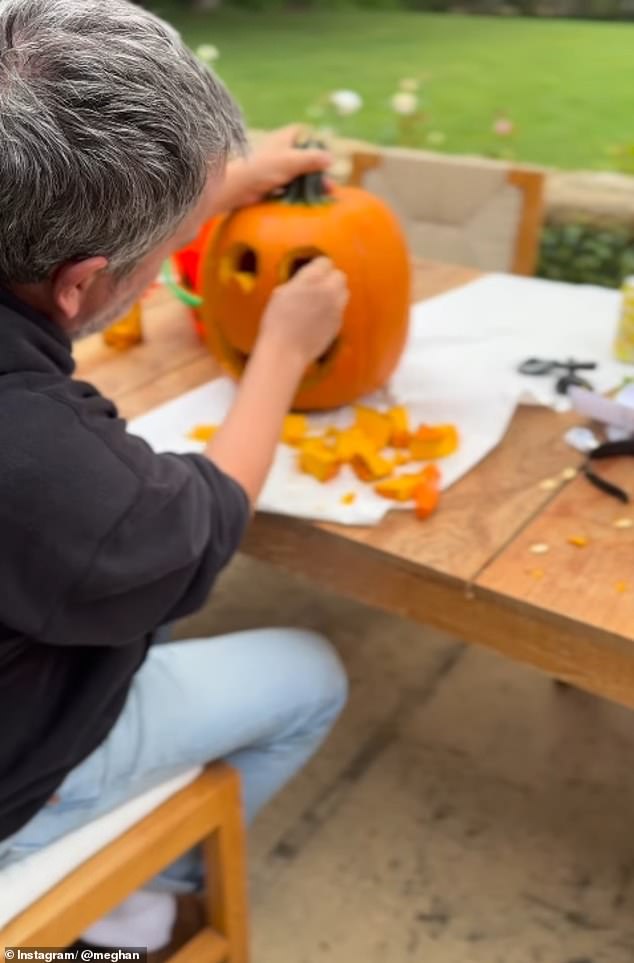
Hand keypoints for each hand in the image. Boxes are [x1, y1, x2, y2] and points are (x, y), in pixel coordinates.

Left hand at [213, 125, 330, 211]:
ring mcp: (273, 169)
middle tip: (329, 186)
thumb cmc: (263, 168)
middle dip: (317, 172)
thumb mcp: (292, 161)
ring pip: (296, 175)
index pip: (302, 134)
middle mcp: (278, 151)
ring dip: (309, 186)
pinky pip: (287, 188)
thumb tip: (331, 159)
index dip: (315, 143)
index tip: (326, 157)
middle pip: (303, 158)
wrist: (237, 188)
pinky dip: (296, 194)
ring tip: (322, 197)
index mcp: (283, 139)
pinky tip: (306, 203)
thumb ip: (312, 159)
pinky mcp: (268, 185)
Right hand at [258, 258, 348, 366]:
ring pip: (344, 292)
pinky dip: (333, 310)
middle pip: (340, 276)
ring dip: (335, 293)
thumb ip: (299, 282)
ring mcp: (336, 308)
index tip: (311, 272)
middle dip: (330, 278)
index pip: (325, 262)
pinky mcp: (338, 323)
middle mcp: (328, 291)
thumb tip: (305, 280)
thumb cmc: (276, 322)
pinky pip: (340, 310)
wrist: (285, 350)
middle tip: (318, 286)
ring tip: (321, 301)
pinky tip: (319, 318)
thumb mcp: (280, 293)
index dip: (318, 266)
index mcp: (311, 279)